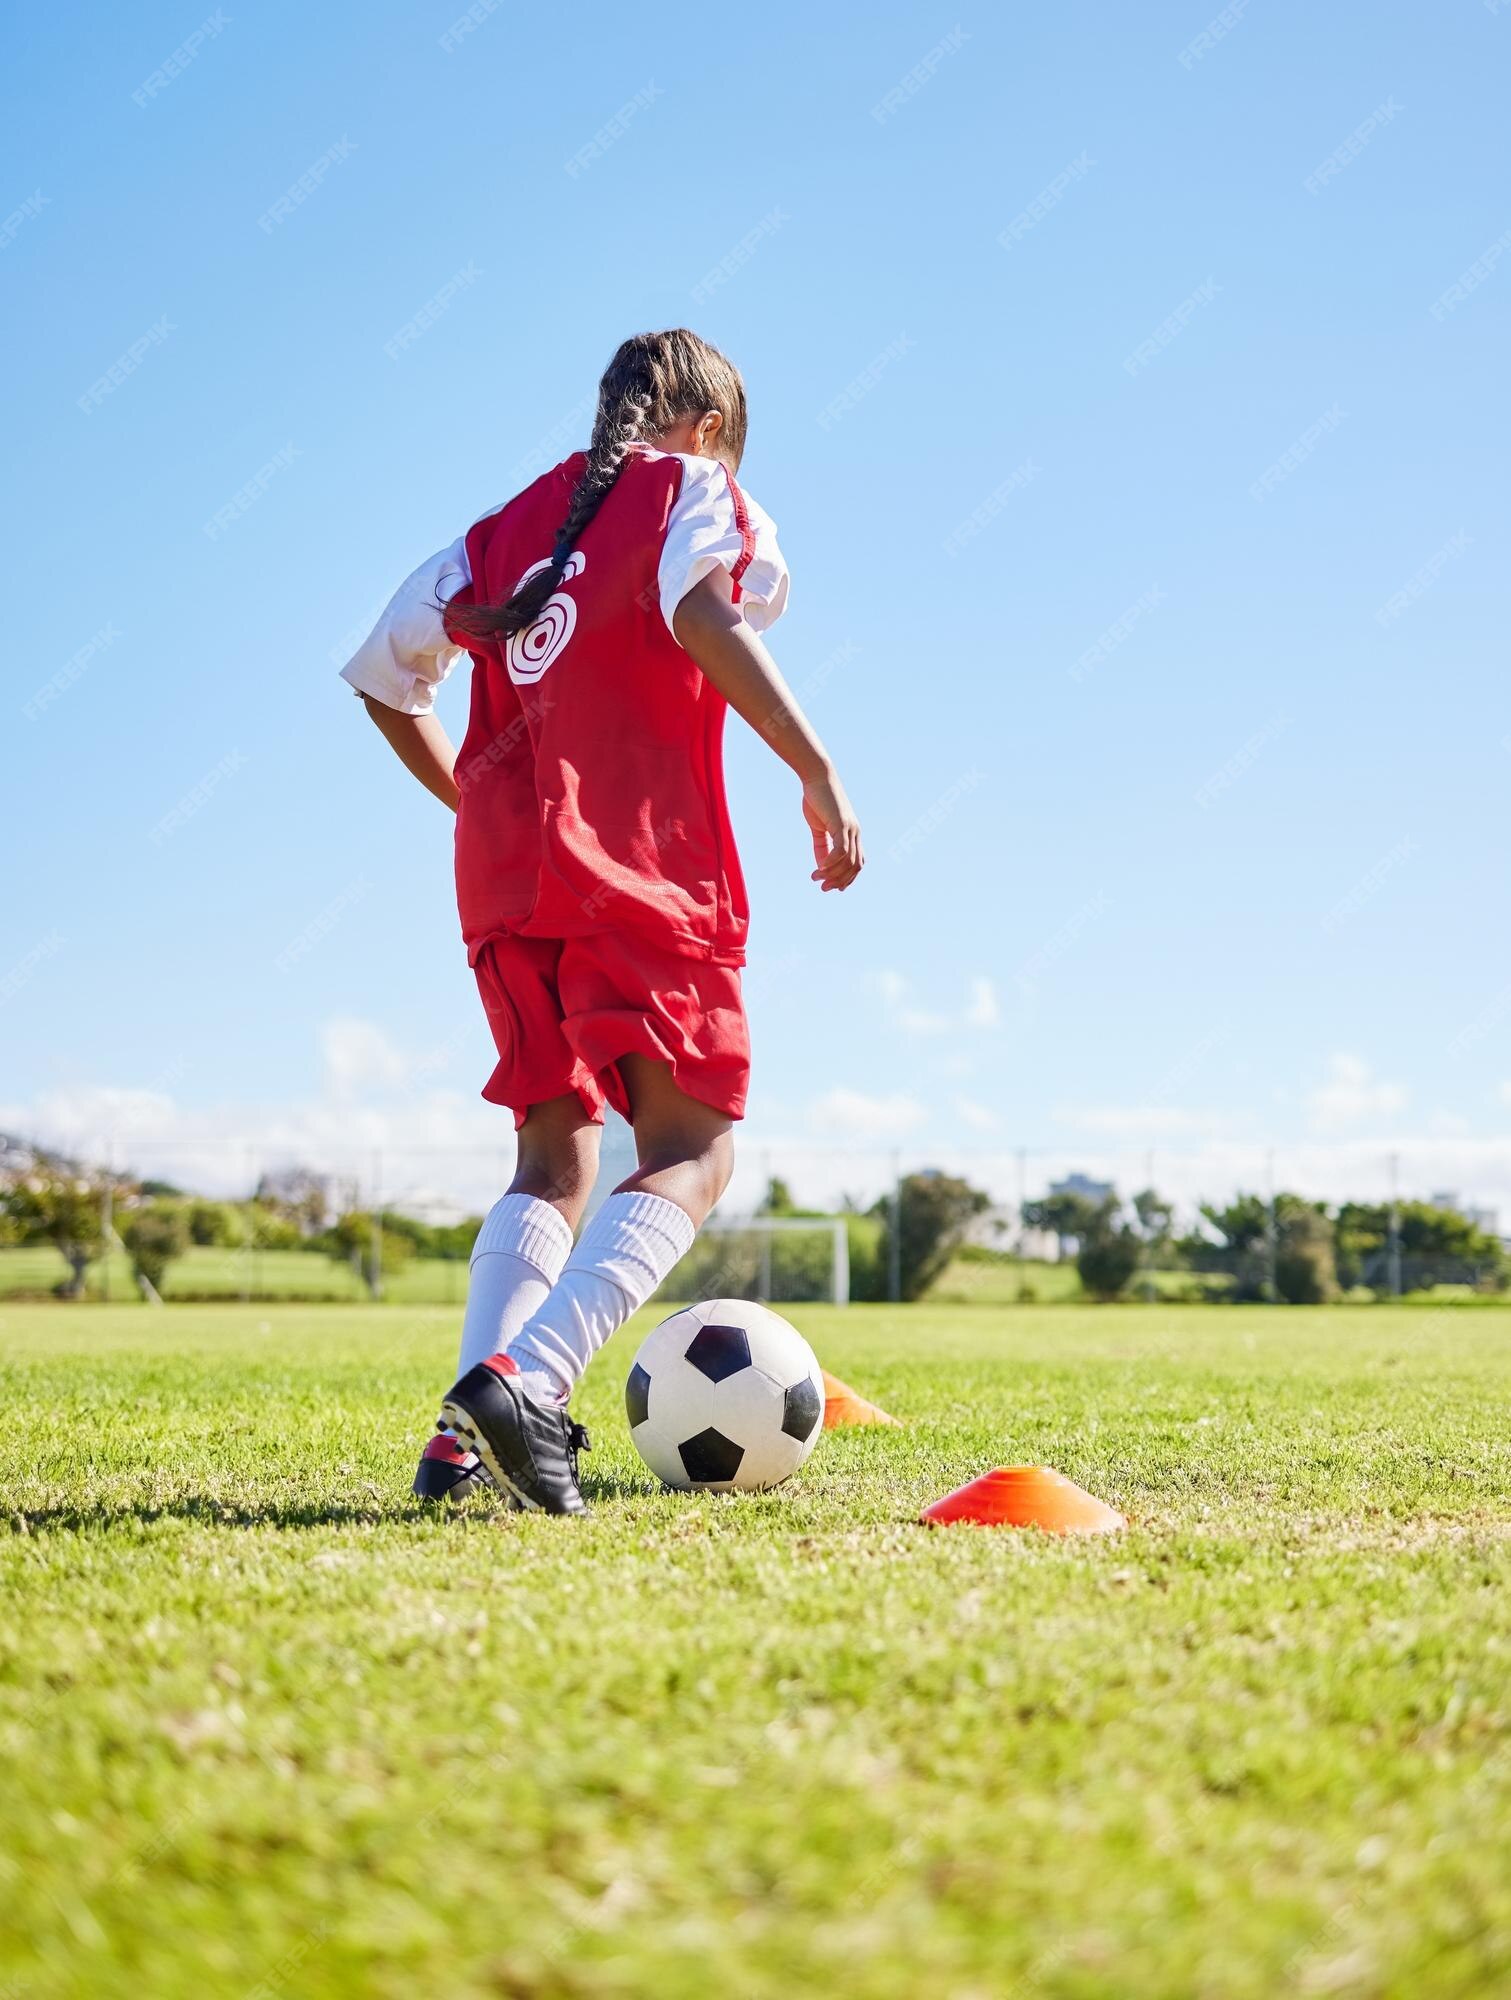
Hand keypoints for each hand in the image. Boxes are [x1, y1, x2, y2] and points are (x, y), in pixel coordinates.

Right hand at [802, 771, 862, 891]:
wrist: (817, 777)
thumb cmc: (817, 799)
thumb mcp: (819, 827)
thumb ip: (822, 846)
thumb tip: (822, 867)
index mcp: (852, 834)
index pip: (857, 863)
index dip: (847, 878)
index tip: (832, 887)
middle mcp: (855, 833)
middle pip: (855, 866)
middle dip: (840, 881)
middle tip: (823, 888)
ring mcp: (851, 828)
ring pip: (849, 861)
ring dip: (832, 874)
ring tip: (816, 878)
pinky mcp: (842, 823)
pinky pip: (841, 850)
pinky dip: (831, 863)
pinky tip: (820, 867)